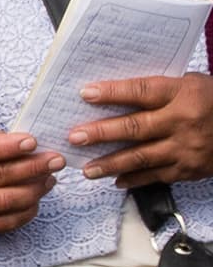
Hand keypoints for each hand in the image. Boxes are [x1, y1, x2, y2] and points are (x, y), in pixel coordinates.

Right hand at [0, 125, 60, 232]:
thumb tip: (33, 147)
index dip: (7, 147)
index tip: (32, 142)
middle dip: (32, 167)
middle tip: (56, 160)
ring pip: (6, 200)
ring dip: (34, 189)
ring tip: (49, 178)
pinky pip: (8, 221)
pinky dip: (28, 209)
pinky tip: (37, 196)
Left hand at [70, 74, 212, 186]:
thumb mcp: (190, 85)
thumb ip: (158, 89)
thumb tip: (115, 93)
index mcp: (182, 95)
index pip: (142, 91)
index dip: (113, 92)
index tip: (85, 94)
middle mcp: (183, 122)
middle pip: (136, 127)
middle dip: (102, 133)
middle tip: (75, 137)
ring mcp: (187, 148)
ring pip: (143, 157)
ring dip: (112, 164)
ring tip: (88, 169)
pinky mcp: (191, 169)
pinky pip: (158, 176)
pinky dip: (135, 180)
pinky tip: (116, 181)